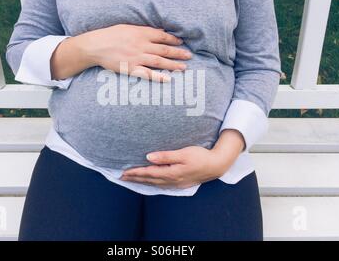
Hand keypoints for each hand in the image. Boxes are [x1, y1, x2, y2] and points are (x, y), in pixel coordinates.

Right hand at [74, 24, 191, 81]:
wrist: (95, 46)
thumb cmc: (111, 35)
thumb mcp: (128, 27)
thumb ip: (145, 30)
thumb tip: (161, 31)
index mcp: (141, 33)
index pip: (162, 36)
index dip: (173, 40)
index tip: (182, 43)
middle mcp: (141, 45)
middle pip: (164, 49)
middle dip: (178, 53)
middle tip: (189, 56)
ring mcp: (137, 58)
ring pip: (159, 61)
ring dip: (173, 64)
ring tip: (184, 67)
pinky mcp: (131, 69)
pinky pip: (147, 74)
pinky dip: (158, 76)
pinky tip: (168, 79)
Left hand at [120, 129, 245, 188]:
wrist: (217, 165)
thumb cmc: (200, 156)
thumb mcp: (183, 153)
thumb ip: (165, 156)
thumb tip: (148, 157)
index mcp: (172, 173)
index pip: (149, 173)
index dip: (135, 172)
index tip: (123, 172)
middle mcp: (172, 180)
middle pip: (149, 180)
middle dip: (135, 178)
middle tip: (122, 177)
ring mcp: (177, 183)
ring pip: (155, 183)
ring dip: (142, 181)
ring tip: (132, 179)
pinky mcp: (181, 182)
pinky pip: (162, 184)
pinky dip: (152, 183)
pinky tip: (150, 181)